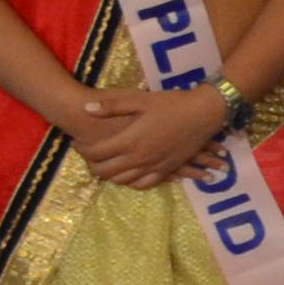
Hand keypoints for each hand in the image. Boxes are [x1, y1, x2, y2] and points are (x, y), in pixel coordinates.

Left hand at [72, 85, 239, 190]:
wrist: (204, 113)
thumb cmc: (172, 104)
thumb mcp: (140, 100)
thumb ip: (112, 106)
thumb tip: (85, 108)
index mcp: (130, 140)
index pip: (96, 153)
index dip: (82, 149)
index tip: (78, 142)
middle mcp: (139, 158)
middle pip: (106, 171)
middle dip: (92, 165)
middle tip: (89, 156)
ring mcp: (153, 166)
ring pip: (123, 180)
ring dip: (110, 175)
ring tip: (106, 165)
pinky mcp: (166, 169)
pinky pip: (144, 184)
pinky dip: (132, 182)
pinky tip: (129, 176)